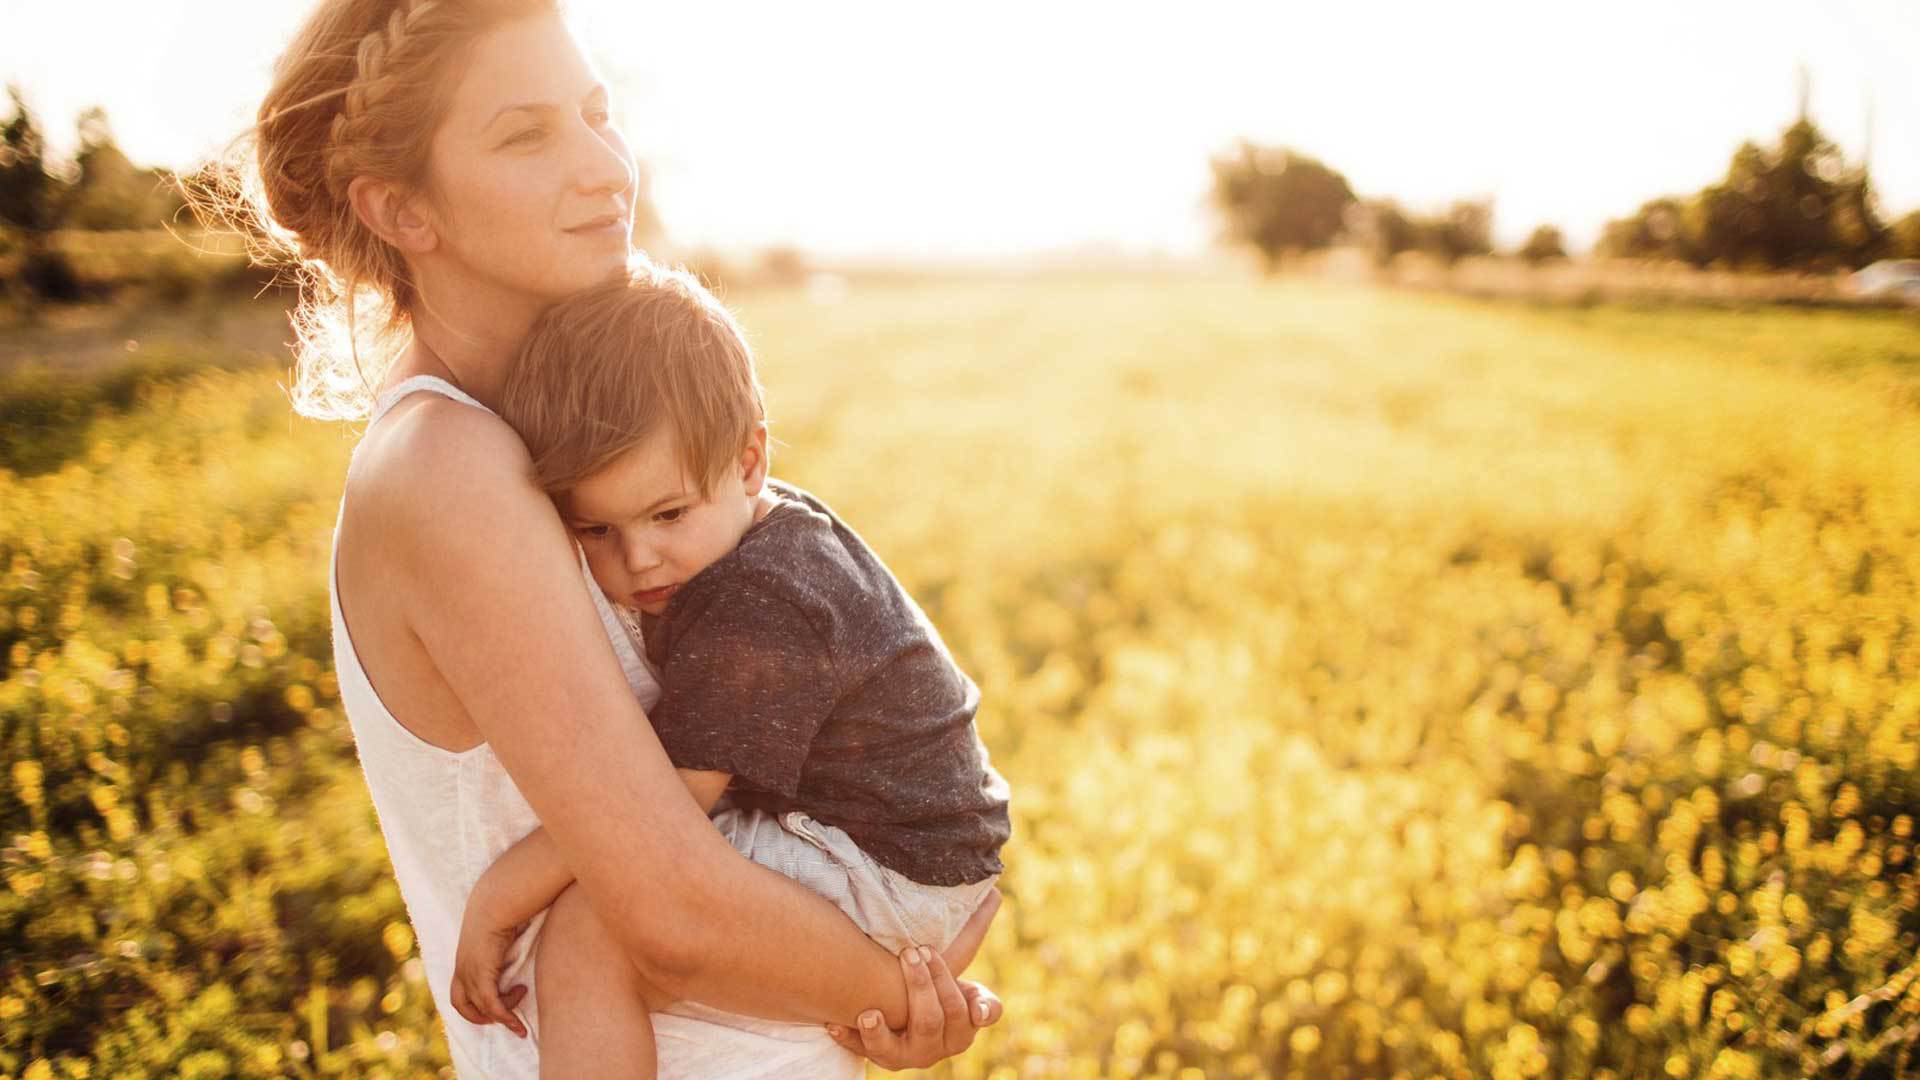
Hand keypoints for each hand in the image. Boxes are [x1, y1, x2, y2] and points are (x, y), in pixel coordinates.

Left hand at [448, 898, 529, 1038]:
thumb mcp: (496, 929)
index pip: (458, 991)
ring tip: (523, 995)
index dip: (471, 1004)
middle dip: (480, 1016)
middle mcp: (462, 969)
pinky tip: (519, 1022)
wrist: (496, 903)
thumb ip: (499, 941)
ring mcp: (470, 973)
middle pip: (462, 1005)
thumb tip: (514, 938)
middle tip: (503, 1017)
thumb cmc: (500, 911)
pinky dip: (506, 1016)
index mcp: (463, 959)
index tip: (494, 1003)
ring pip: (483, 1006)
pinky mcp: (482, 975)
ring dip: (504, 1013)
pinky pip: (493, 1005)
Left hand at [825, 889, 1005, 1068]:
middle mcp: (934, 1049)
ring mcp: (904, 1056)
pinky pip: (860, 1052)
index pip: (961, 1011)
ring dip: (880, 1029)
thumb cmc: (940, 991)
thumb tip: (995, 896)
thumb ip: (976, 942)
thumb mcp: (963, 979)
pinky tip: (832, 1024)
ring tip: (869, 1011)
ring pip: (894, 1049)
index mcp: (961, 1030)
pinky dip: (848, 1039)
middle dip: (919, 986)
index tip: (928, 951)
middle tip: (910, 952)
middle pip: (929, 1021)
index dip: (947, 984)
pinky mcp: (877, 1055)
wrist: (909, 1016)